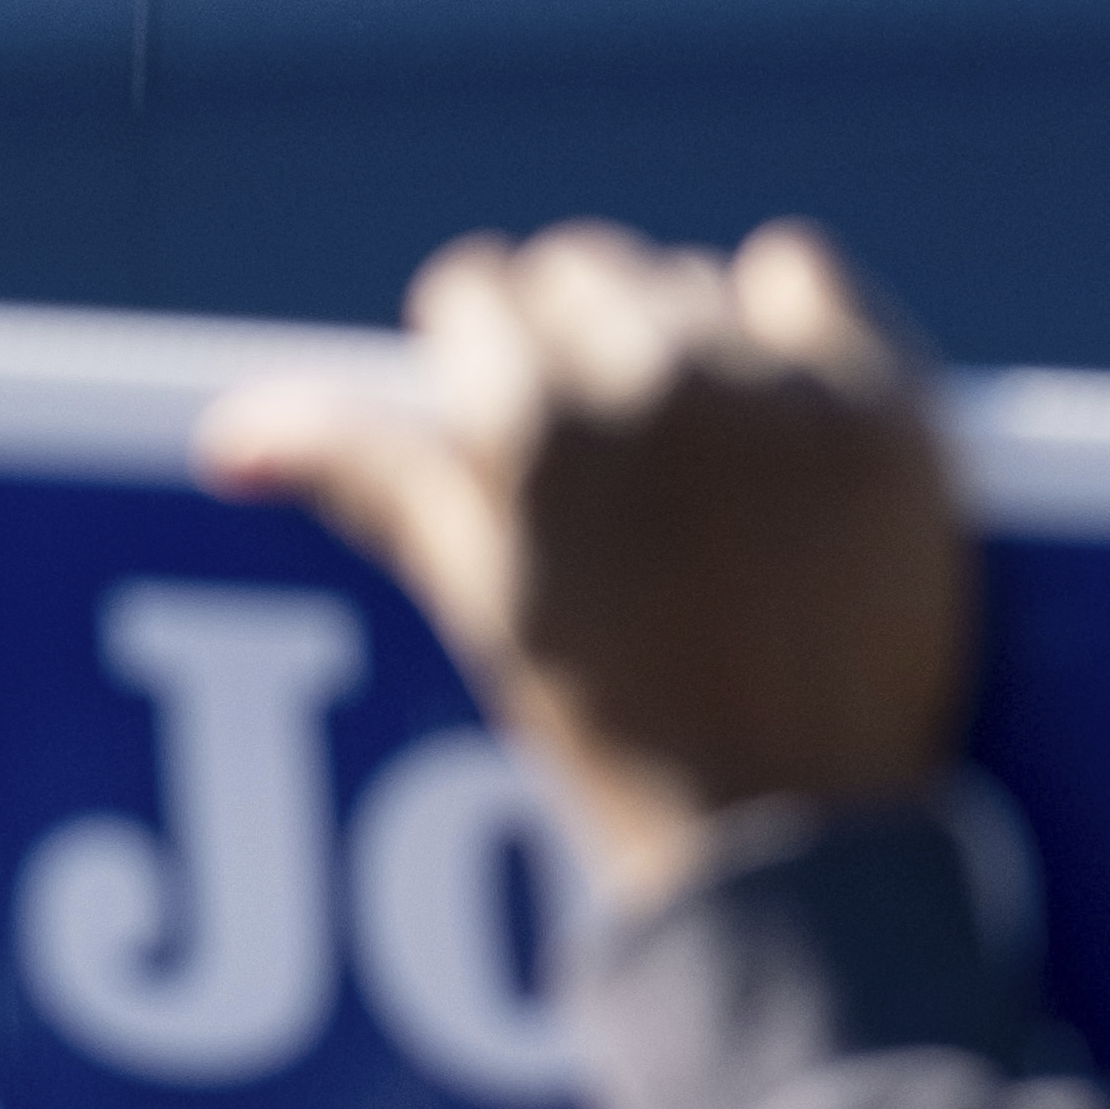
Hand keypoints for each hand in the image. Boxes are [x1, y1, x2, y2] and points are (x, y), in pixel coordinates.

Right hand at [201, 222, 967, 917]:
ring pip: (692, 282)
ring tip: (686, 460)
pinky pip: (807, 276)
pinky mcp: (880, 404)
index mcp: (530, 427)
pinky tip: (769, 407)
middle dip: (570, 342)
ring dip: (676, 339)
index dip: (477, 359)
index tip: (500, 427)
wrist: (792, 835)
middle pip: (582, 273)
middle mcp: (652, 378)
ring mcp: (776, 390)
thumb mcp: (477, 604)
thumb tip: (229, 431)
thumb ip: (367, 481)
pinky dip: (783, 318)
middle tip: (591, 458)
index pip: (475, 293)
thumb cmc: (609, 735)